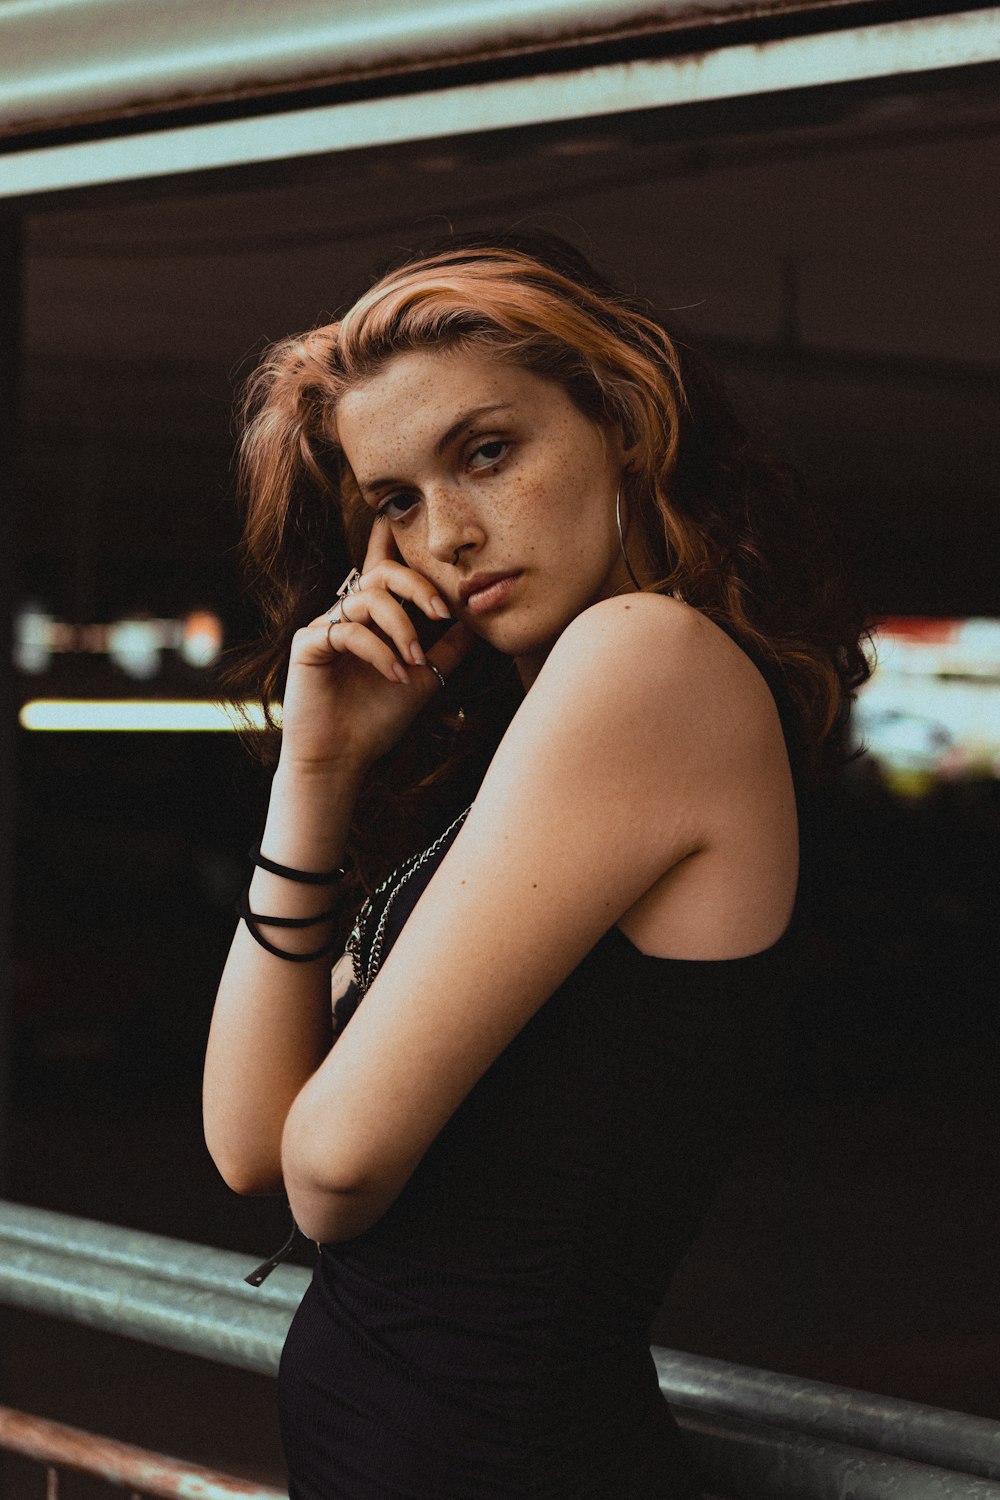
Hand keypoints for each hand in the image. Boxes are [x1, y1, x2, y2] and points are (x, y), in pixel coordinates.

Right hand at [277, 523, 473, 773]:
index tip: (432, 539)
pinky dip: (377, 651)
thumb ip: (448, 648)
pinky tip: (394, 675)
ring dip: (400, 628)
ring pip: (367, 599)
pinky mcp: (308, 645)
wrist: (342, 759)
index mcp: (372, 616)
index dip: (399, 540)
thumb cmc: (377, 719)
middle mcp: (347, 614)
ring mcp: (324, 626)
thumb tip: (479, 618)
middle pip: (382, 571)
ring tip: (415, 661)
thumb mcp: (425, 678)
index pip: (386, 566)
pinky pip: (346, 630)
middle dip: (417, 586)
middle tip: (442, 613)